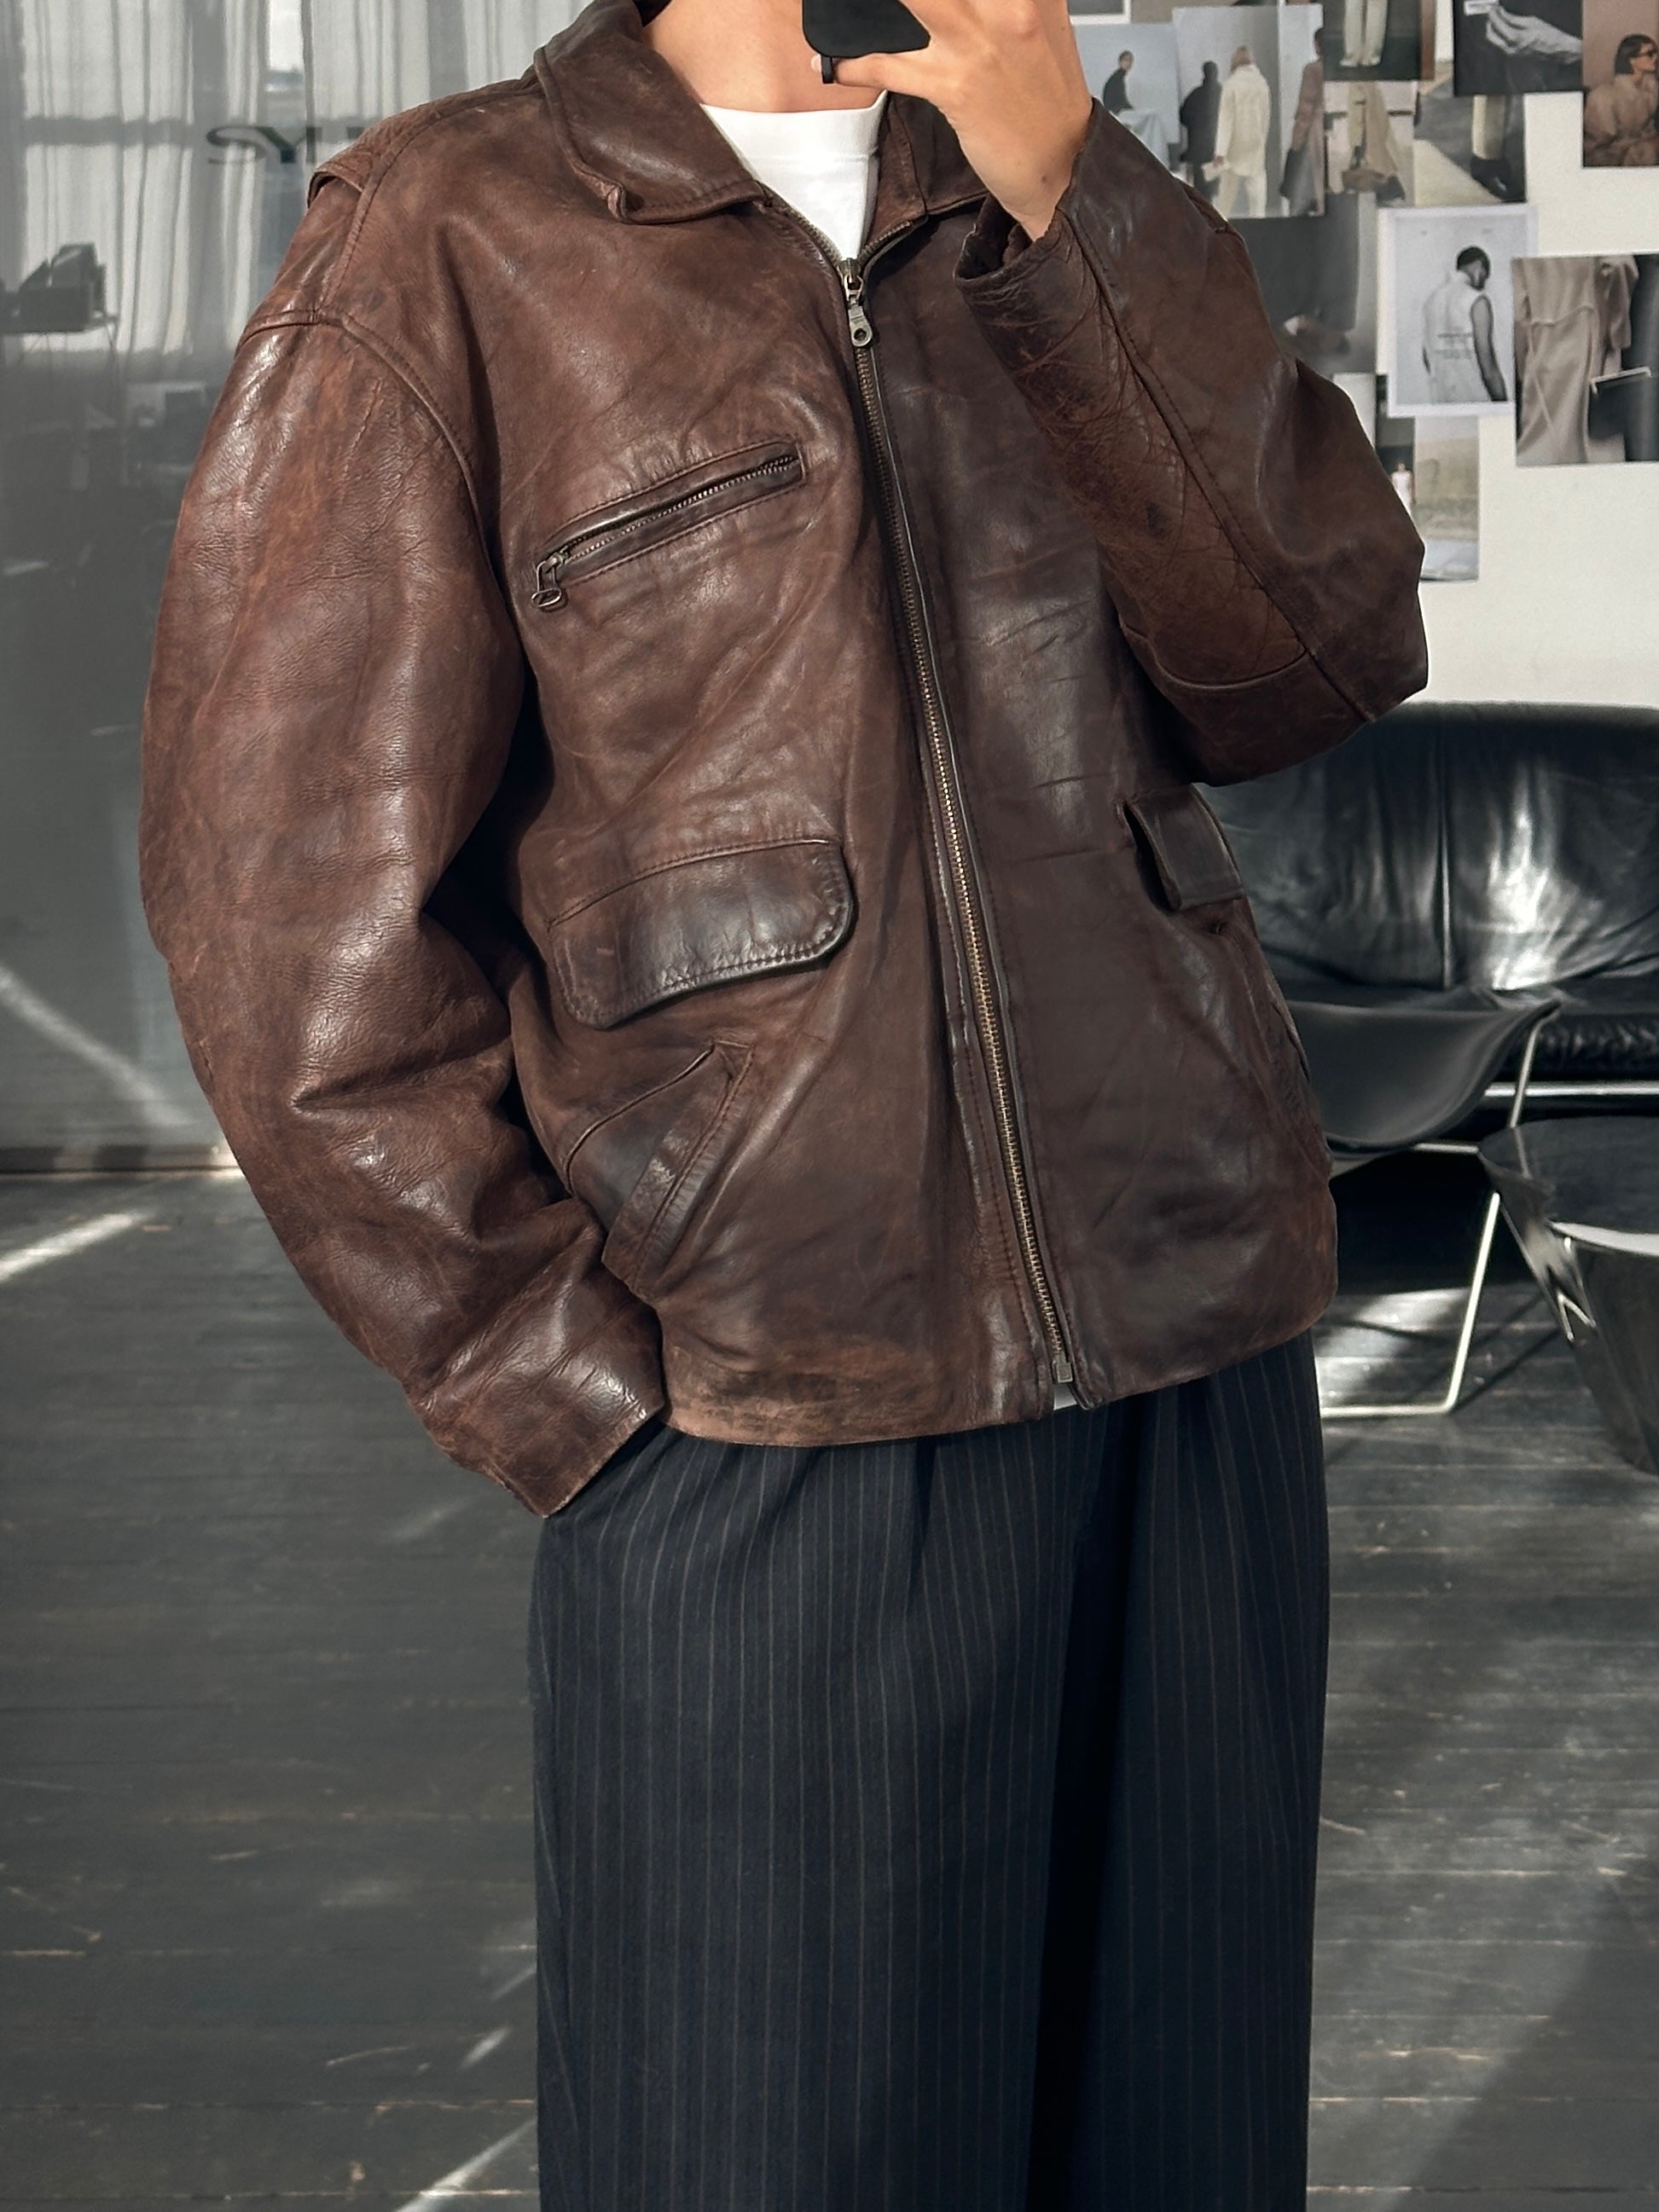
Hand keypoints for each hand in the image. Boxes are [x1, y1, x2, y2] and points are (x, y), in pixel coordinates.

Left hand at [829, 0, 1093, 240]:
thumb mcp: (1042, 22)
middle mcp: (1009, 3)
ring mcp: (981, 43)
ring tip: (840, 4)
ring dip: (867, 1)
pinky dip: (856, 66)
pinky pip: (890, 66)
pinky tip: (834, 66)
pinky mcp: (957, 86)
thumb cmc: (1046, 96)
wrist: (1063, 165)